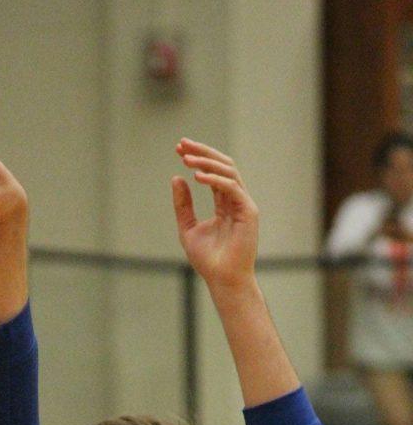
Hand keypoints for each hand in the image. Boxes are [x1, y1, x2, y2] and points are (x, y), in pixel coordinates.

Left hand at [172, 138, 257, 290]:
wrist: (222, 280)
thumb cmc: (208, 260)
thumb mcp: (188, 228)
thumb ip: (183, 205)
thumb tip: (176, 178)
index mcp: (225, 203)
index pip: (212, 173)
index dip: (197, 159)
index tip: (179, 149)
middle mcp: (236, 200)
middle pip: (222, 166)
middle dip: (202, 153)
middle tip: (182, 144)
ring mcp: (244, 204)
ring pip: (228, 172)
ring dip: (206, 163)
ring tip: (186, 159)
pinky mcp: (249, 212)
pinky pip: (231, 188)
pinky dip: (214, 180)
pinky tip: (197, 177)